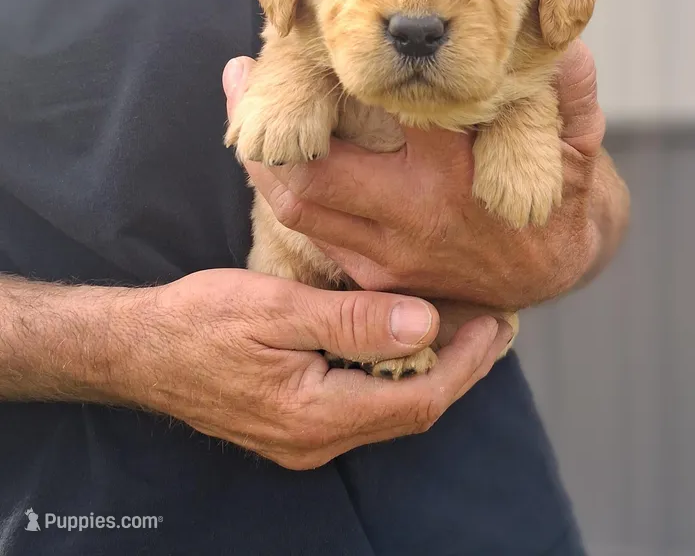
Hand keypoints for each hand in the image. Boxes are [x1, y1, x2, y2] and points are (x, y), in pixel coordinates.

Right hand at [128, 270, 510, 468]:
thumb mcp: (277, 309)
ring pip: (390, 410)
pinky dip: (397, 375)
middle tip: (496, 327)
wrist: (141, 350)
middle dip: (460, 369)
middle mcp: (317, 440)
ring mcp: (306, 439)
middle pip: (412, 410)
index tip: (495, 324)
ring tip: (465, 332)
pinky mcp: (296, 425)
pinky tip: (407, 345)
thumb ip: (352, 321)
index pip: (418, 399)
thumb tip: (426, 325)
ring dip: (432, 371)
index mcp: (317, 414)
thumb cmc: (203, 321)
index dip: (464, 363)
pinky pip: (365, 405)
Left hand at [223, 41, 623, 310]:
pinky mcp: (376, 274)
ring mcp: (387, 254)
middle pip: (308, 168)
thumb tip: (562, 45)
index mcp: (457, 175)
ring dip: (259, 157)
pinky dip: (285, 191)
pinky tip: (276, 156)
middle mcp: (411, 218)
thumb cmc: (561, 200)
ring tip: (242, 107)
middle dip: (263, 118)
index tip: (313, 35)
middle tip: (238, 72)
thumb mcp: (579, 143)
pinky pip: (310, 231)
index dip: (343, 67)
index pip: (386, 108)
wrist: (554, 274)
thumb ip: (570, 90)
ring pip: (296, 205)